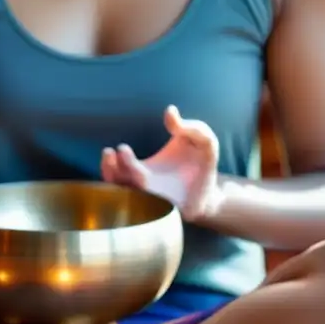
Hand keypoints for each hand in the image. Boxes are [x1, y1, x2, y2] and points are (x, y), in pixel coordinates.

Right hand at [100, 105, 222, 220]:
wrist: (213, 194)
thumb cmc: (201, 166)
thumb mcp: (203, 140)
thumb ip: (189, 126)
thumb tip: (169, 111)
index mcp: (142, 171)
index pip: (118, 168)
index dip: (114, 160)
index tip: (120, 149)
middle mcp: (141, 188)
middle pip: (116, 184)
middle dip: (111, 170)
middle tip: (113, 153)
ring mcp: (152, 202)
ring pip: (128, 199)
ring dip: (124, 186)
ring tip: (128, 171)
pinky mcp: (165, 213)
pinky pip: (149, 212)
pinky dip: (143, 203)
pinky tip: (144, 191)